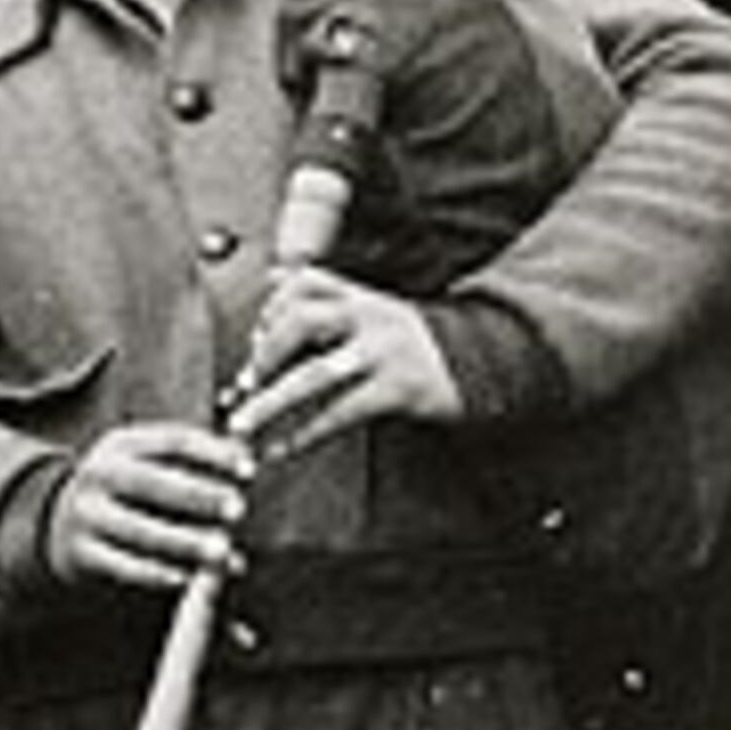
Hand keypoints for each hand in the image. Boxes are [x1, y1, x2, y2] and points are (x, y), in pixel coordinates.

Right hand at [44, 419, 252, 591]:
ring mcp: (86, 513)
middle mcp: (98, 473)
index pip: (172, 440)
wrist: (62, 520)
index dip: (213, 453)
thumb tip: (250, 456)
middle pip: (152, 481)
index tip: (250, 469)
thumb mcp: (145, 461)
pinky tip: (187, 579)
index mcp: (121, 444)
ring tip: (223, 552)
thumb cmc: (128, 490)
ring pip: (140, 529)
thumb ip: (192, 461)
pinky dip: (158, 573)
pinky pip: (124, 565)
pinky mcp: (81, 551)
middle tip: (239, 508)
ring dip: (186, 541)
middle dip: (198, 495)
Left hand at [230, 264, 462, 459]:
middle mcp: (369, 316)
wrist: (488, 360)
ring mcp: (383, 352)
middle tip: (245, 384)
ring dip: (270, 403)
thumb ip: (326, 313)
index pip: (303, 282)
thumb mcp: (375, 315)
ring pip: (314, 374)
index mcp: (360, 295)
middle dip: (263, 355)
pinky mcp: (398, 388)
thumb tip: (264, 316)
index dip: (270, 307)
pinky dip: (307, 433)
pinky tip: (284, 447)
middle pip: (300, 321)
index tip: (254, 338)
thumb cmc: (415, 344)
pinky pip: (341, 412)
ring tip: (242, 425)